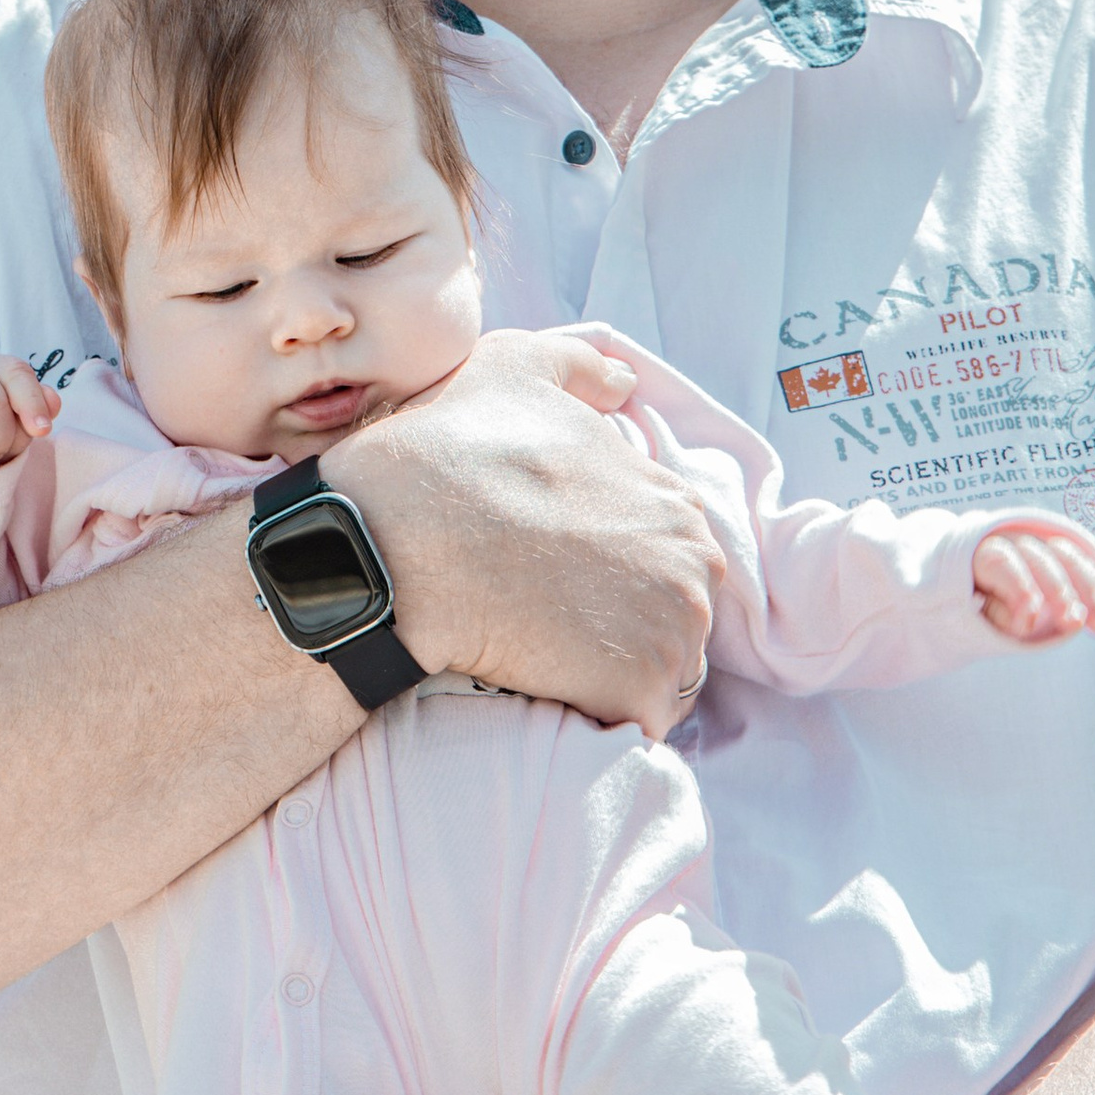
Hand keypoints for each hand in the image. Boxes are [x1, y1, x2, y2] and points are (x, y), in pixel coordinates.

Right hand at [327, 328, 721, 736]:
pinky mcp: (639, 690)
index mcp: (676, 504)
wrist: (398, 540)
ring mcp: (674, 631)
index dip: (613, 575)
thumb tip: (626, 382)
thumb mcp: (515, 369)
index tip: (558, 578)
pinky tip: (546, 693)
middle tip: (546, 622)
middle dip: (623, 631)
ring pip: (659, 678)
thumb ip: (581, 369)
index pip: (666, 560)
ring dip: (611, 679)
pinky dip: (595, 718)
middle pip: (674, 622)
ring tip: (543, 659)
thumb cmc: (448, 452)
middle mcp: (695, 566)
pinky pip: (632, 725)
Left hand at [973, 519, 1094, 644]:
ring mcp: (1045, 545)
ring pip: (1071, 561)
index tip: (1031, 622)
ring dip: (1090, 594)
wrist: (982, 579)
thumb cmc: (976, 602)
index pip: (1002, 564)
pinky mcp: (1067, 559)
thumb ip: (999, 614)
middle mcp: (1017, 541)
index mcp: (986, 552)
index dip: (1019, 590)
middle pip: (1042, 559)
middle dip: (1060, 592)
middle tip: (1073, 623)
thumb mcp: (976, 609)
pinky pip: (1090, 570)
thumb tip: (1028, 622)